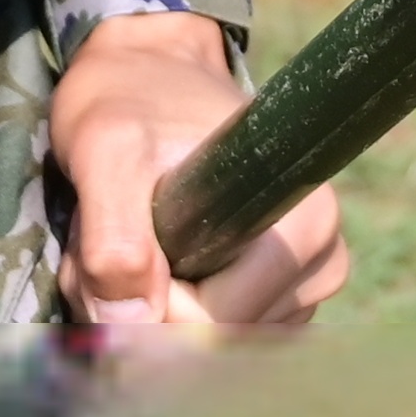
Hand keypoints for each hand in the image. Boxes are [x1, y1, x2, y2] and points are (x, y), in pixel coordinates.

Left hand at [50, 12, 342, 341]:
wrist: (146, 70)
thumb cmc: (129, 100)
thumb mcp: (106, 150)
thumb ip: (114, 239)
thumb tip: (133, 332)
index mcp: (305, 223)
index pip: (214, 325)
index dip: (142, 308)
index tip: (97, 256)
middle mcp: (322, 258)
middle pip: (212, 341)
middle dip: (136, 311)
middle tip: (92, 248)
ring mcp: (305, 281)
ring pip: (209, 345)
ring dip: (144, 312)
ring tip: (119, 242)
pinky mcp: (282, 296)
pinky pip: (216, 339)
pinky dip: (165, 313)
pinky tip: (145, 260)